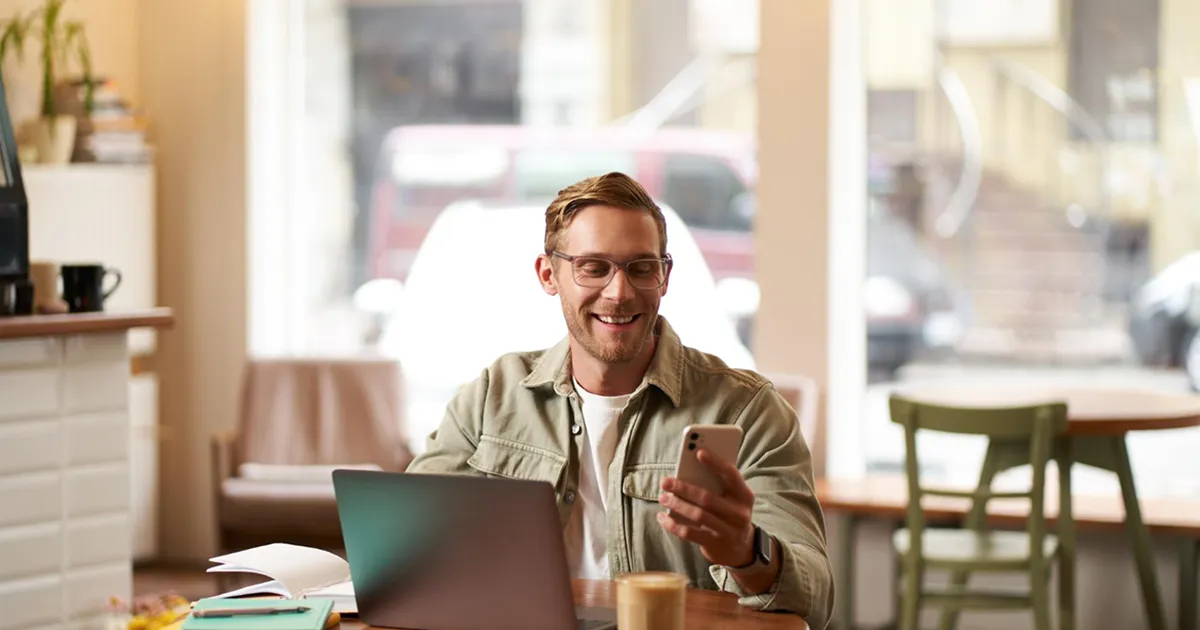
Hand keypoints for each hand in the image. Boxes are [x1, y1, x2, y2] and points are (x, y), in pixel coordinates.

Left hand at [656, 448, 756, 567]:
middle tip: (665, 482)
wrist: (741, 549)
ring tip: (662, 497)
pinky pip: (689, 533)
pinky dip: (673, 524)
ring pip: (697, 515)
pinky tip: (662, 517)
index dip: (716, 463)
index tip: (699, 452)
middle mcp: (738, 513)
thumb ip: (718, 485)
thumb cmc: (730, 514)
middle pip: (707, 498)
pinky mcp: (714, 544)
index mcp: (744, 496)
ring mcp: (727, 531)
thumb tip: (688, 472)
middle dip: (683, 488)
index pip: (731, 475)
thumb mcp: (732, 499)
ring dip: (676, 505)